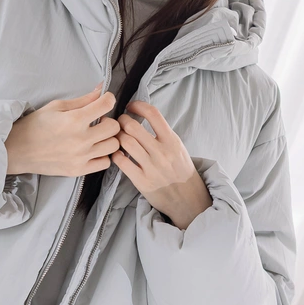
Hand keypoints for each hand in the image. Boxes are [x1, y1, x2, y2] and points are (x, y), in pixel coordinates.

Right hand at [5, 87, 120, 176]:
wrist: (17, 150)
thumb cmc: (34, 125)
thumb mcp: (56, 106)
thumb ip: (82, 100)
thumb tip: (101, 89)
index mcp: (74, 120)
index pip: (106, 105)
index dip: (109, 99)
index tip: (105, 100)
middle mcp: (80, 139)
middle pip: (114, 127)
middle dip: (109, 120)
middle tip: (99, 120)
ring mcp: (81, 157)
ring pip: (113, 146)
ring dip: (108, 138)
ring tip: (96, 136)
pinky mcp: (78, 170)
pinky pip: (105, 163)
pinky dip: (102, 155)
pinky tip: (93, 150)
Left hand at [113, 100, 212, 229]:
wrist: (187, 199)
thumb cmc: (180, 170)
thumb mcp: (178, 147)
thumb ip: (162, 134)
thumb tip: (142, 115)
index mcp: (172, 141)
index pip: (153, 114)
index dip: (138, 105)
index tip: (131, 106)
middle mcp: (162, 152)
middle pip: (133, 126)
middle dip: (121, 120)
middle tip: (119, 122)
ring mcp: (151, 167)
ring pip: (125, 142)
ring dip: (117, 136)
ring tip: (117, 137)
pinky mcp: (141, 181)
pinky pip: (121, 162)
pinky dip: (115, 154)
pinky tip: (117, 153)